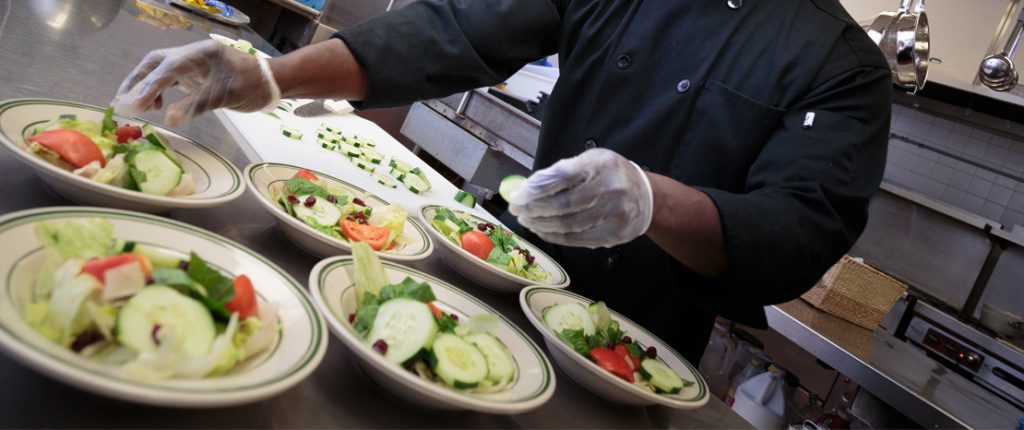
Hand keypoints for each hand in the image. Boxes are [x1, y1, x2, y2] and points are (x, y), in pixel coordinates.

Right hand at [111, 40, 279, 125]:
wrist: (271, 82)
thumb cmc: (252, 86)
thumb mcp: (225, 96)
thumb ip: (196, 105)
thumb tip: (169, 119)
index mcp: (200, 54)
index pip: (167, 68)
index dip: (148, 86)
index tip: (133, 104)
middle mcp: (191, 54)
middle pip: (154, 63)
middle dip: (136, 82)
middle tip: (121, 104)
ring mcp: (191, 62)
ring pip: (158, 70)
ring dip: (144, 87)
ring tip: (136, 107)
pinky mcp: (193, 72)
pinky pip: (168, 78)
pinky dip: (157, 90)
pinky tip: (158, 106)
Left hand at [507, 148, 653, 247]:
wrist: (646, 197)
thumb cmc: (610, 176)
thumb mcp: (590, 161)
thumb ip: (562, 171)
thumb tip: (527, 187)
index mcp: (599, 164)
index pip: (561, 176)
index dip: (535, 188)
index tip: (516, 195)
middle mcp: (609, 188)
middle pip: (562, 203)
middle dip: (533, 209)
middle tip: (516, 209)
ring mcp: (613, 213)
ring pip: (568, 224)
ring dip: (541, 224)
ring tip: (526, 220)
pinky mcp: (614, 233)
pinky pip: (577, 239)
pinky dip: (555, 236)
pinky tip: (542, 230)